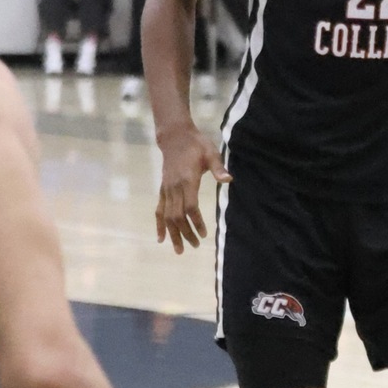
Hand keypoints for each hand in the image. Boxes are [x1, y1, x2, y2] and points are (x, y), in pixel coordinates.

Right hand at [154, 126, 226, 252]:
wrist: (175, 137)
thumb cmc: (196, 144)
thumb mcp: (211, 153)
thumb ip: (218, 168)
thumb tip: (229, 180)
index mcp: (187, 180)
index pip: (190, 206)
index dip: (196, 221)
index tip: (204, 234)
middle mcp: (174, 187)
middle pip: (177, 216)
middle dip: (186, 233)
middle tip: (196, 246)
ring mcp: (166, 189)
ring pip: (166, 216)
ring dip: (173, 234)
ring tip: (179, 250)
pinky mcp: (162, 189)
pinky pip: (159, 210)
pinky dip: (159, 225)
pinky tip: (161, 239)